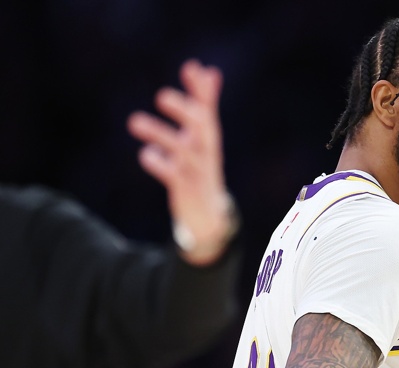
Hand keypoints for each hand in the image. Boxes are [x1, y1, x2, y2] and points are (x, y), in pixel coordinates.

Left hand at [127, 59, 236, 264]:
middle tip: (161, 96)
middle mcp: (206, 152)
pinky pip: (174, 175)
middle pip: (202, 128)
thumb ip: (206, 103)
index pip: (208, 109)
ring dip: (160, 134)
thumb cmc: (201, 167)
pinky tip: (146, 155)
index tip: (191, 67)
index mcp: (209, 137)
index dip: (201, 90)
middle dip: (185, 111)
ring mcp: (198, 171)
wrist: (209, 214)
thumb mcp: (205, 135)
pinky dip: (159, 163)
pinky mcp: (187, 190)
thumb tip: (210, 70)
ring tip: (134, 122)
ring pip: (183, 150)